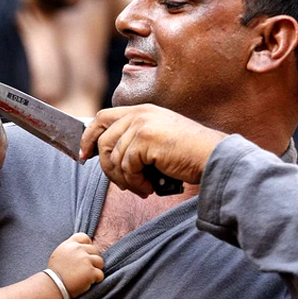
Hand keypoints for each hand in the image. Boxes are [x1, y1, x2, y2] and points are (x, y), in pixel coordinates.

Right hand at [47, 233, 103, 298]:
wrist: (53, 286)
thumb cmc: (55, 273)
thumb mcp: (59, 254)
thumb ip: (70, 250)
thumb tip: (82, 249)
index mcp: (69, 244)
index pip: (84, 237)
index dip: (88, 245)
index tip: (85, 254)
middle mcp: (78, 250)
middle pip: (95, 250)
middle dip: (92, 260)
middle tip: (84, 269)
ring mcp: (85, 260)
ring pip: (100, 261)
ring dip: (96, 269)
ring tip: (86, 276)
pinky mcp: (90, 272)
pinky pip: (100, 274)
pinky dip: (96, 280)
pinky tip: (87, 283)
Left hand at [80, 104, 227, 197]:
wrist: (214, 158)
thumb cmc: (189, 154)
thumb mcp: (158, 140)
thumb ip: (134, 140)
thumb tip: (108, 156)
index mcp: (141, 111)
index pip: (102, 118)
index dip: (89, 137)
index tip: (84, 155)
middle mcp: (139, 114)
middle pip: (103, 139)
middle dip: (106, 166)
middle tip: (120, 183)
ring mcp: (141, 125)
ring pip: (113, 157)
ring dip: (125, 179)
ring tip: (142, 187)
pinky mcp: (145, 139)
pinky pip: (126, 166)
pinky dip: (135, 182)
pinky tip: (149, 187)